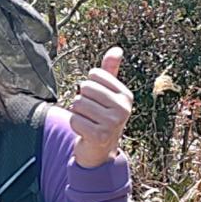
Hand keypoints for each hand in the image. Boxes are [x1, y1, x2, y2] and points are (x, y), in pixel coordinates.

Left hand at [65, 46, 132, 167]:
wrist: (101, 151)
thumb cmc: (102, 118)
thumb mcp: (108, 95)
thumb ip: (110, 72)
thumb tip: (116, 49)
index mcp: (126, 95)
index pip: (94, 75)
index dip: (88, 86)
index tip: (97, 101)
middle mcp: (123, 108)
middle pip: (85, 88)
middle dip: (82, 100)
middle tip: (91, 114)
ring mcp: (113, 123)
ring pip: (78, 104)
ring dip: (77, 114)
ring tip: (88, 122)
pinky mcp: (100, 136)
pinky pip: (75, 120)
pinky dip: (75, 125)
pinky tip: (84, 132)